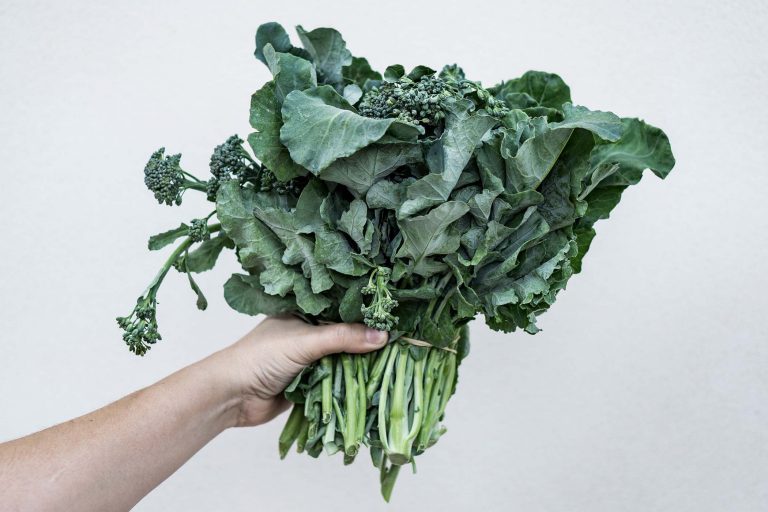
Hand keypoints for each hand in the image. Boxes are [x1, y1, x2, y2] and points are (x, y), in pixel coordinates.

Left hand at [211, 317, 387, 427]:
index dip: (366, 314)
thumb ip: (342, 338)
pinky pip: (336, 383)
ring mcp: (308, 361)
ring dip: (360, 366)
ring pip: (343, 361)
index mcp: (304, 314)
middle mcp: (307, 335)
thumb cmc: (260, 358)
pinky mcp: (309, 385)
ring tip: (395, 362)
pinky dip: (349, 386)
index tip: (395, 316)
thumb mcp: (305, 341)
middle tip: (402, 341)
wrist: (231, 396)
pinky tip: (373, 384)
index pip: (342, 310)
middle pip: (346, 337)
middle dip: (367, 342)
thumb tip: (383, 336)